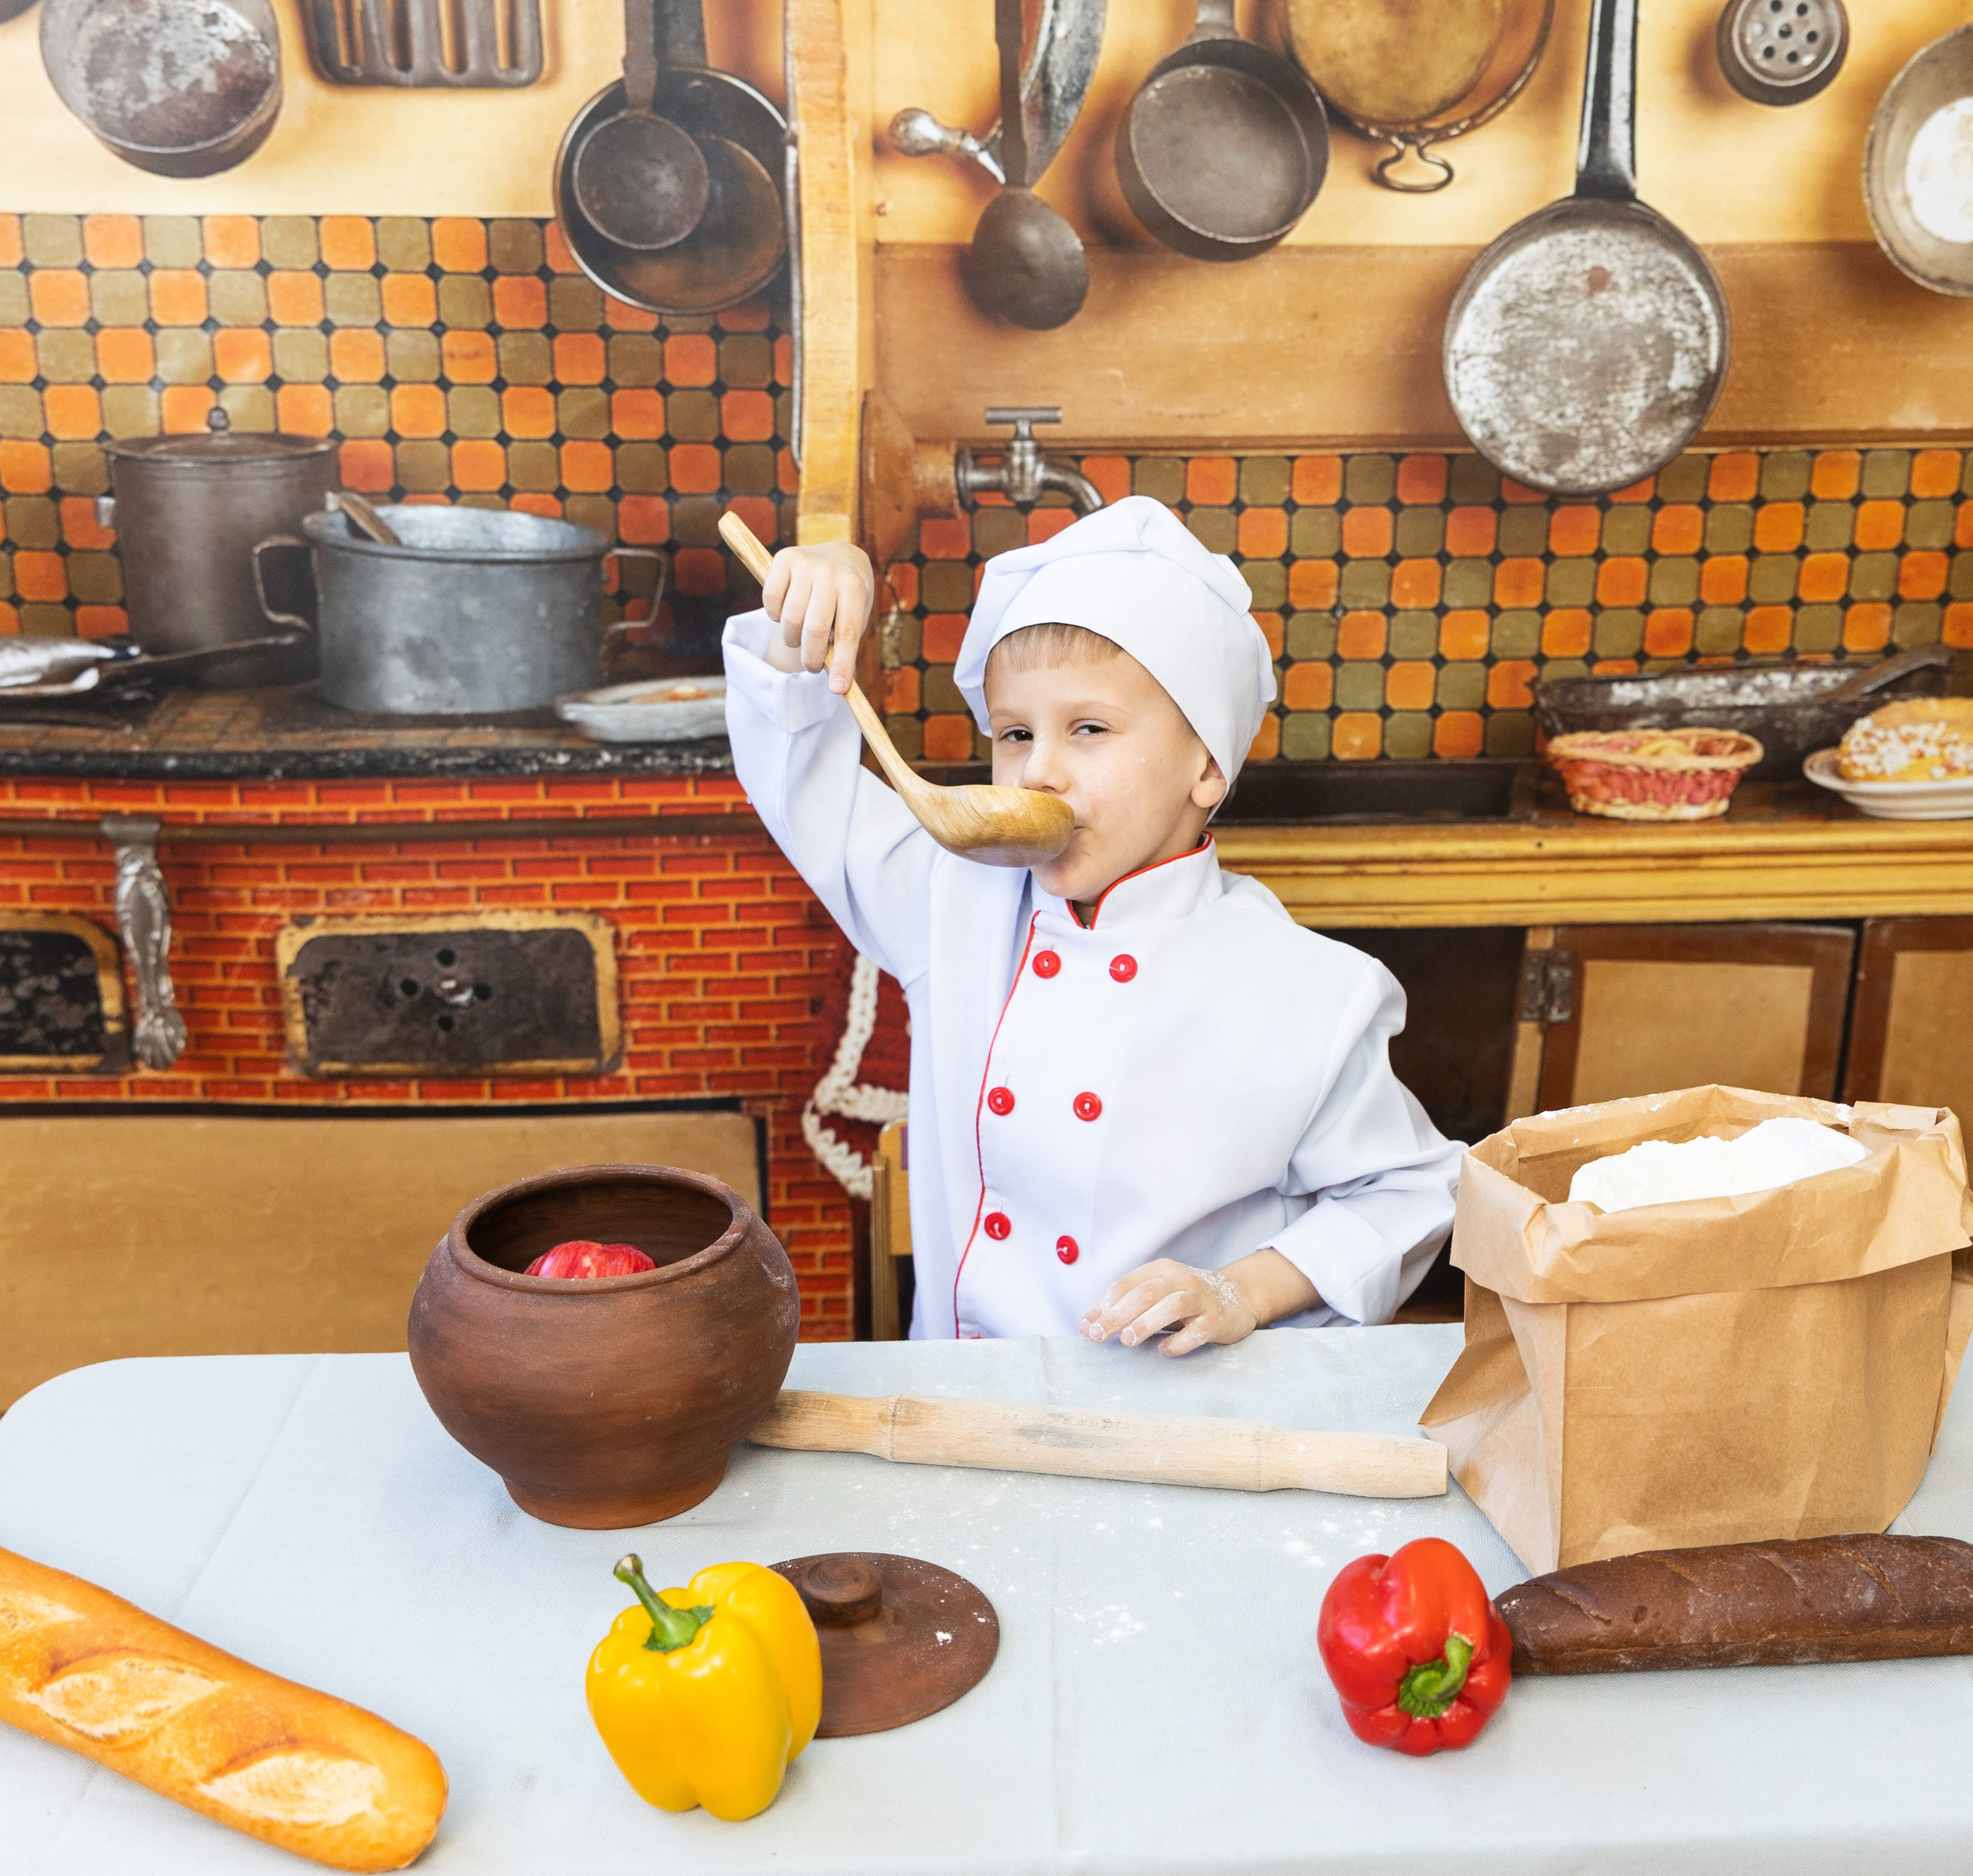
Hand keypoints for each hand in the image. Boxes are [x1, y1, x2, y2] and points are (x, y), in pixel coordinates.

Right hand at [759, 541, 873, 693]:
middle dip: (811, 658)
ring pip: (789, 619)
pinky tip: (787, 613)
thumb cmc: (848, 599)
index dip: (842, 664)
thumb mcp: (856, 618)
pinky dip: (775, 617)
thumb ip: (846, 647)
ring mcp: (806, 563)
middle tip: (813, 666)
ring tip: (801, 637)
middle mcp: (830, 573)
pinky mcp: (784, 558)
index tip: (838, 689)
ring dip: (792, 639)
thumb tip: (837, 686)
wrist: (840, 556)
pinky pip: (771, 601)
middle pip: (814, 630)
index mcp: (854, 588)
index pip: (847, 634)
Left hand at [1078, 1250, 1318, 1356]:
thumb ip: (1129, 1306)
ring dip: (1146, 1323)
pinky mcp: (1218, 1318)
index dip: (1103, 1306)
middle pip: (1144, 1293)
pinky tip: (1165, 1351)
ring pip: (1172, 1305)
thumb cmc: (1187, 1299)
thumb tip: (1090, 1326)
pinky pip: (1199, 1329)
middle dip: (1117, 1315)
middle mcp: (1180, 1279)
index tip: (1086, 1328)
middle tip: (1098, 1335)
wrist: (1238, 1297)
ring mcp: (1201, 1298)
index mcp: (1160, 1270)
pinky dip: (1180, 1341)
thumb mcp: (1159, 1293)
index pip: (1125, 1285)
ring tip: (1127, 1340)